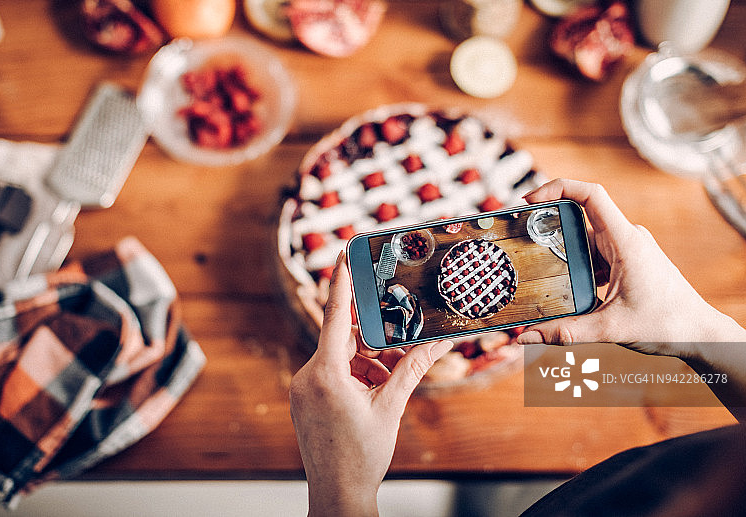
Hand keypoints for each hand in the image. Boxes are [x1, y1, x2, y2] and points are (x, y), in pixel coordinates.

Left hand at [289, 253, 451, 516]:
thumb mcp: (391, 406)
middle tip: (397, 333)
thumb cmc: (361, 455)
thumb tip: (441, 341)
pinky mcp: (306, 397)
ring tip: (389, 381)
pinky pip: (333, 371)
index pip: (335, 316)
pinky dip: (357, 373)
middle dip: (373, 338)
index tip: (344, 253)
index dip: (342, 282)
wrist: (338, 493)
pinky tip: (376, 389)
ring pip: (340, 356)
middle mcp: (308, 375)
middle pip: (343, 338)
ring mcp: (304, 387)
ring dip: (368, 362)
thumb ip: (413, 368)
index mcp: (325, 373)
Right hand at [517, 179, 730, 357]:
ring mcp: (628, 249)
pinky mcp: (627, 261)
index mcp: (625, 242)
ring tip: (540, 268)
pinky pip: (595, 254)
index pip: (591, 195)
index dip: (558, 188)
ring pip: (585, 239)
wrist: (700, 333)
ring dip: (564, 251)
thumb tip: (527, 337)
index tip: (531, 199)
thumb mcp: (610, 329)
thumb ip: (566, 332)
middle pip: (580, 218)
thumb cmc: (667, 324)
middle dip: (550, 227)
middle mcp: (626, 238)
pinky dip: (577, 265)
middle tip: (523, 239)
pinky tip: (566, 285)